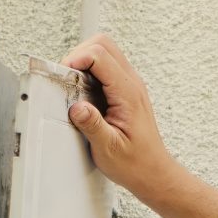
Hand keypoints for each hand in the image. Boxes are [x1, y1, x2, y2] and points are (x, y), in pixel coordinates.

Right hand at [61, 34, 184, 202]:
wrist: (154, 172)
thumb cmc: (136, 164)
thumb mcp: (109, 149)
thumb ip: (92, 125)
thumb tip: (77, 107)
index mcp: (127, 93)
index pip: (100, 55)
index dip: (76, 59)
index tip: (63, 75)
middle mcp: (131, 84)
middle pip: (103, 44)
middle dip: (78, 53)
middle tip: (65, 75)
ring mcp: (130, 85)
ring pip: (105, 52)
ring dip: (84, 61)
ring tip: (72, 83)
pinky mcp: (125, 91)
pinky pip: (107, 67)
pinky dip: (90, 71)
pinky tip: (82, 91)